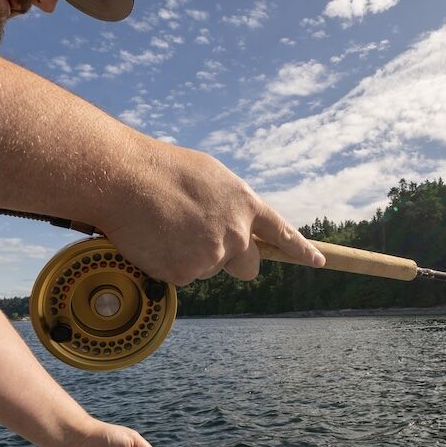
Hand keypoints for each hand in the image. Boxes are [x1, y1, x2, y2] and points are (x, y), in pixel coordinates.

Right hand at [95, 139, 324, 284]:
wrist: (126, 179)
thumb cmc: (161, 169)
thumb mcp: (209, 176)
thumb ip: (227, 203)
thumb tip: (227, 221)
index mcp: (244, 204)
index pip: (282, 233)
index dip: (301, 250)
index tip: (318, 261)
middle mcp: (236, 233)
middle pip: (248, 267)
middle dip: (233, 262)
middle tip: (204, 244)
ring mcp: (212, 256)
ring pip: (207, 269)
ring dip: (190, 256)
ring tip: (165, 226)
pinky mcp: (185, 274)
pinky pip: (180, 277)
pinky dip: (166, 264)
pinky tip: (153, 239)